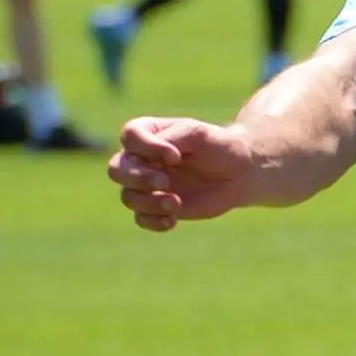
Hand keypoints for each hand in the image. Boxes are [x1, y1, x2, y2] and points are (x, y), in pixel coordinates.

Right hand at [106, 116, 264, 230]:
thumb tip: (160, 159)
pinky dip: (153, 221)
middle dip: (138, 178)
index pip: (130, 136)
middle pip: (116, 170)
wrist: (239, 173)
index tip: (176, 156)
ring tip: (176, 203)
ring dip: (149, 202)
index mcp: (148, 134)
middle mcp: (140, 159)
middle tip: (165, 182)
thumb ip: (175, 138)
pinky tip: (173, 220)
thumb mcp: (199, 134)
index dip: (147, 148)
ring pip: (127, 197)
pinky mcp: (156, 207)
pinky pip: (141, 218)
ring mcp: (146, 185)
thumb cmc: (218, 146)